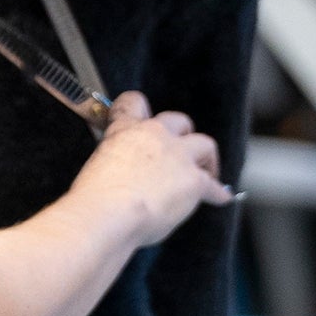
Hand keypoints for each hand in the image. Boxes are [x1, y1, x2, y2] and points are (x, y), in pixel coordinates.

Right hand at [75, 91, 232, 245]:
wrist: (110, 212)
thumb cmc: (94, 197)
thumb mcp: (95, 167)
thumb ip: (113, 162)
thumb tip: (120, 177)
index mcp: (125, 130)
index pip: (133, 102)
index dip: (137, 109)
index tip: (141, 117)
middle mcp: (155, 135)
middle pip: (179, 120)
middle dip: (182, 134)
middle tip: (180, 151)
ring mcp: (179, 156)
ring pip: (204, 144)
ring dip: (205, 157)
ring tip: (205, 171)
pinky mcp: (195, 180)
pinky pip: (213, 185)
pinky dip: (216, 193)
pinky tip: (220, 198)